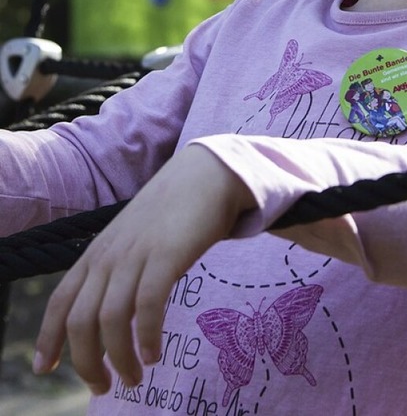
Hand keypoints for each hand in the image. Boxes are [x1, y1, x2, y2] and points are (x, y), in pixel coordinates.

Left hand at [32, 143, 254, 393]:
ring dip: (119, 358)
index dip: (48, 337)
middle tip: (104, 387)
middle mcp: (110, 255)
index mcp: (97, 252)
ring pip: (111, 319)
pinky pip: (148, 305)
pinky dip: (146, 336)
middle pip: (81, 320)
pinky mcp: (166, 255)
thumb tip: (110, 309)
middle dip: (87, 362)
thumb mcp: (132, 238)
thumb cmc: (172, 211)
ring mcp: (136, 254)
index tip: (44, 367)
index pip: (60, 300)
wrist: (206, 175)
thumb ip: (118, 266)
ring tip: (135, 377)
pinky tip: (154, 353)